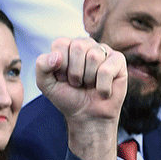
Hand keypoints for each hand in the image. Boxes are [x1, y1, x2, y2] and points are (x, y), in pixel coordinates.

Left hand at [35, 36, 126, 159]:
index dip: (60, 66)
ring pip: (94, 56)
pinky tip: (102, 90)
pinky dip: (102, 86)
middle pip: (78, 47)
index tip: (63, 78)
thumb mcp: (46, 84)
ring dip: (88, 79)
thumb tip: (56, 56)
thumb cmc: (68, 97)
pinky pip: (107, 69)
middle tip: (77, 83)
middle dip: (74, 73)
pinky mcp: (118, 61)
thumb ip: (42, 66)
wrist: (87, 116)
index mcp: (67, 46)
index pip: (60, 43)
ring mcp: (103, 50)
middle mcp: (85, 44)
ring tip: (89, 85)